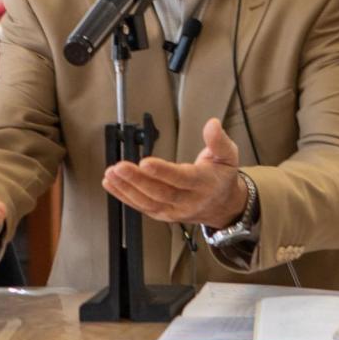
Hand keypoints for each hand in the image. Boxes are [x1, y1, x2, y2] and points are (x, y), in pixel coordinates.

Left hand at [101, 118, 245, 227]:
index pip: (182, 179)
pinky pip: (141, 207)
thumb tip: (212, 124)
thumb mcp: (227, 156)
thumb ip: (218, 140)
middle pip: (161, 192)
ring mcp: (174, 210)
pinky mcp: (163, 214)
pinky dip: (124, 196)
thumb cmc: (221, 178)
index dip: (163, 171)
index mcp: (204, 184)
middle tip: (120, 167)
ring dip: (126, 188)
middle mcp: (188, 201)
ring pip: (148, 202)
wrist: (223, 206)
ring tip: (111, 174)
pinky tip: (111, 184)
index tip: (145, 162)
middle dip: (138, 180)